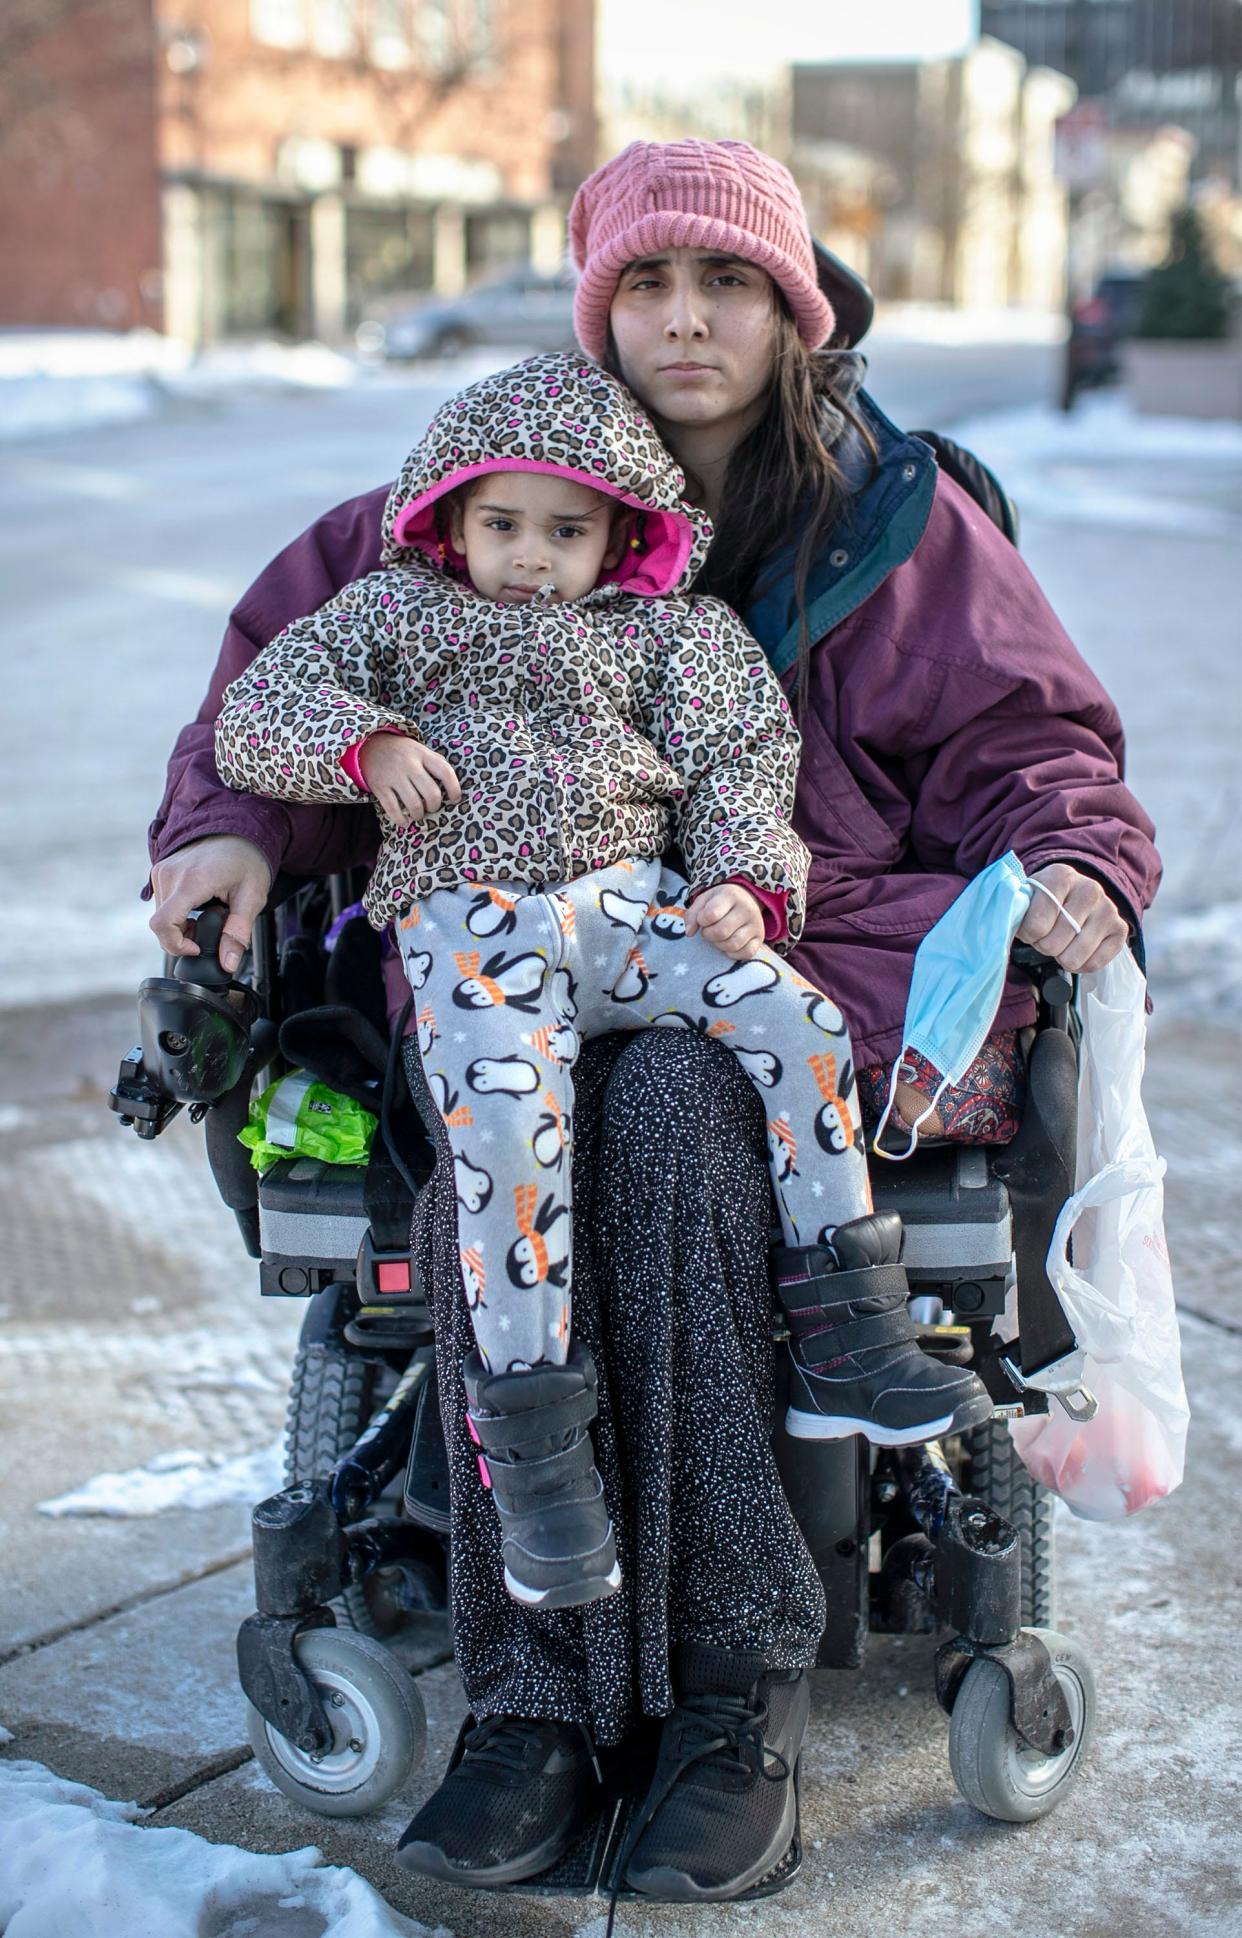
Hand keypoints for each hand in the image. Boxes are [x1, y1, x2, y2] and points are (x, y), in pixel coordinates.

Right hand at [149, 834, 272, 973]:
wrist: (238, 828)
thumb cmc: (247, 859)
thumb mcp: (252, 898)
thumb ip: (238, 932)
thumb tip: (228, 963)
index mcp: (191, 881)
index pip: (163, 925)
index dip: (176, 945)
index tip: (198, 947)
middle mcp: (170, 874)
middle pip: (161, 924)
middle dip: (183, 937)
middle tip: (211, 929)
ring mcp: (161, 870)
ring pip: (161, 915)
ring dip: (180, 925)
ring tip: (208, 914)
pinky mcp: (160, 870)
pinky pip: (161, 903)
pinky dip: (176, 913)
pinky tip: (198, 905)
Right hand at [359, 734, 461, 826]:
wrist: (370, 745)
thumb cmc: (403, 752)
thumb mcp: (420, 750)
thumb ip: (435, 763)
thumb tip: (452, 786)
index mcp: (423, 754)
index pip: (445, 772)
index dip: (454, 788)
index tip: (455, 799)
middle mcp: (409, 765)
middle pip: (431, 793)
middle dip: (435, 806)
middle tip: (432, 808)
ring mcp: (393, 776)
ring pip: (414, 804)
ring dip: (419, 815)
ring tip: (418, 814)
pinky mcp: (380, 786)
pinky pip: (393, 809)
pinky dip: (401, 820)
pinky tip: (404, 821)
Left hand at [685, 883, 765, 960]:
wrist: (744, 898)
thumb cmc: (719, 901)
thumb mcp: (703, 901)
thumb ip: (692, 915)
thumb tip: (689, 933)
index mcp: (731, 895)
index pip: (711, 914)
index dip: (701, 920)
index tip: (703, 919)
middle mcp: (747, 909)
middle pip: (721, 932)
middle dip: (708, 934)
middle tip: (709, 930)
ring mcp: (756, 924)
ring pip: (732, 944)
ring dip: (719, 945)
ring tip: (718, 937)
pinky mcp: (760, 938)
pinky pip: (746, 953)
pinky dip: (733, 953)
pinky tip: (728, 944)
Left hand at [1016, 862, 1129, 973]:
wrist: (1075, 893)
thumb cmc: (1046, 900)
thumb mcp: (1029, 897)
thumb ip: (1019, 911)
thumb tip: (1010, 926)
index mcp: (1061, 877)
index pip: (1037, 924)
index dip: (1028, 935)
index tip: (1029, 929)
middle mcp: (1089, 890)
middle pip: (1053, 944)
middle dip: (1044, 946)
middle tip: (1047, 936)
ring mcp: (1108, 909)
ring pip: (1073, 958)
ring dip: (1061, 957)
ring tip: (1061, 941)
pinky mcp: (1120, 929)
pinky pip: (1093, 964)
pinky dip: (1080, 964)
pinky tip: (1077, 948)